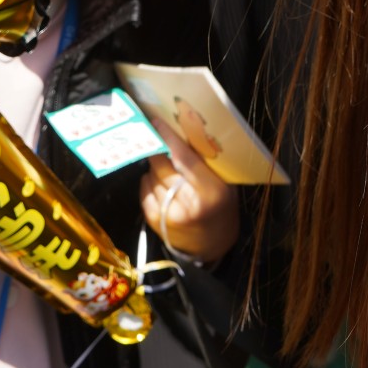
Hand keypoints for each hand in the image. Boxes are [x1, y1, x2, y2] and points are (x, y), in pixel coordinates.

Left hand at [140, 117, 237, 262]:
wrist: (212, 246)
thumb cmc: (220, 208)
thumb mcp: (224, 184)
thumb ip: (206, 164)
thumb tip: (181, 133)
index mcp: (210, 191)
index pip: (183, 158)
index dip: (168, 137)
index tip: (156, 121)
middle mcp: (188, 203)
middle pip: (162, 164)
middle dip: (158, 149)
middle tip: (158, 139)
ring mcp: (168, 213)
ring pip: (150, 175)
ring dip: (155, 168)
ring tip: (167, 171)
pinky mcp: (154, 220)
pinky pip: (143, 189)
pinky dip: (149, 182)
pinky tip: (160, 186)